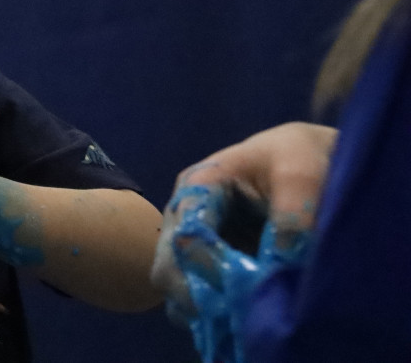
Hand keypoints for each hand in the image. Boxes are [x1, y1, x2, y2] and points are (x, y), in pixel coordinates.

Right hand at [150, 122, 336, 361]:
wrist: (312, 160)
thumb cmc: (300, 157)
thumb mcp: (301, 170)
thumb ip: (293, 211)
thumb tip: (282, 262)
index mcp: (198, 186)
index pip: (185, 234)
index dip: (207, 267)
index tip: (243, 291)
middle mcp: (185, 218)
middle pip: (168, 267)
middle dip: (197, 296)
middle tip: (236, 317)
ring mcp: (195, 244)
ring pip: (178, 289)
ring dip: (203, 310)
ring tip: (240, 323)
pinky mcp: (211, 265)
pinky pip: (198, 298)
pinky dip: (213, 316)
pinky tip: (241, 322)